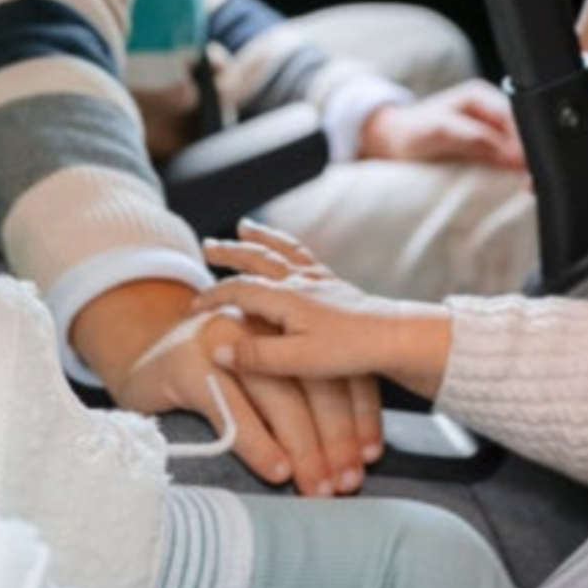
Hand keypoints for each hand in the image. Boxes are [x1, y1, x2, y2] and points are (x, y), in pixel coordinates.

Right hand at [73, 277, 376, 496]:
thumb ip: (304, 385)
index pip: (334, 365)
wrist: (148, 357)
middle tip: (345, 484)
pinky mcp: (193, 363)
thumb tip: (351, 445)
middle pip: (312, 381)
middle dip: (336, 437)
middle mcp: (260, 323)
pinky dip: (258, 442)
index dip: (357, 413)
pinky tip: (275, 469)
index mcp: (287, 319)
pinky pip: (233, 408)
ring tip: (317, 485)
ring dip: (305, 445)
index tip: (368, 458)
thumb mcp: (268, 370)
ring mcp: (225, 341)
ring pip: (278, 395)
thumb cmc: (219, 371)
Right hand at [197, 221, 452, 399]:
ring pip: (280, 251)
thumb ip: (255, 355)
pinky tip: (287, 248)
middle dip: (230, 253)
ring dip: (260, 238)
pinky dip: (289, 246)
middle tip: (208, 246)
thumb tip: (216, 346)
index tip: (192, 306)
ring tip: (244, 227)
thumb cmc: (348, 351)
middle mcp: (298, 281)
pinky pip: (304, 254)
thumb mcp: (297, 361)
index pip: (237, 290)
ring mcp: (318, 278)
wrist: (394, 337)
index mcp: (285, 298)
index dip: (212, 296)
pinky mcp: (334, 282)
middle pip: (257, 259)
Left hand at [358, 78, 524, 170]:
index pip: (515, 118)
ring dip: (523, 167)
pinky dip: (512, 172)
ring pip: (517, 147)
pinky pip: (507, 159)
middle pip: (521, 132)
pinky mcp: (486, 148)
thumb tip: (507, 153)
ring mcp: (488, 128)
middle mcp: (488, 109)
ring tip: (527, 188)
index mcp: (480, 96)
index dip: (523, 143)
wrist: (389, 143)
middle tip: (530, 184)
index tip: (526, 168)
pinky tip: (516, 186)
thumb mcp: (436, 133)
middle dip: (528, 157)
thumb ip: (470, 138)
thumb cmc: (408, 134)